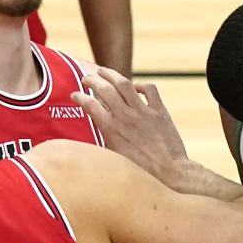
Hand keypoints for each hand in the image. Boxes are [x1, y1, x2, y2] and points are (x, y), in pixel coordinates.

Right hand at [71, 68, 187, 178]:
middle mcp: (125, 116)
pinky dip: (141, 85)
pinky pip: (149, 89)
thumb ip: (105, 142)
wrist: (168, 172)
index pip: (90, 104)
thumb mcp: (114, 157)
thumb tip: (94, 138)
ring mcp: (143, 111)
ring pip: (124, 83)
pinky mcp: (159, 111)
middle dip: (92, 80)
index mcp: (111, 129)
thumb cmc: (139, 171)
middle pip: (105, 89)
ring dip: (112, 74)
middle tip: (86, 77)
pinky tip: (136, 87)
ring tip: (104, 71)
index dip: (79, 97)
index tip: (75, 95)